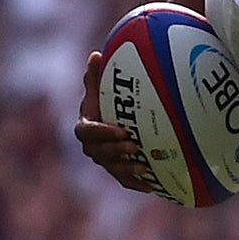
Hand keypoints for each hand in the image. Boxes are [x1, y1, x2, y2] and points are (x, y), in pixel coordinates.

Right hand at [74, 50, 154, 193]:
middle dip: (115, 150)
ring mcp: (105, 161)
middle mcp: (93, 146)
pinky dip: (136, 183)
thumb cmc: (108, 102)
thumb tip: (95, 55)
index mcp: (86, 126)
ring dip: (126, 168)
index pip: (87, 132)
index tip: (121, 130)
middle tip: (134, 145)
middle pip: (98, 153)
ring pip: (112, 168)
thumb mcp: (102, 89)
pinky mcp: (119, 172)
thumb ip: (96, 75)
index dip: (102, 133)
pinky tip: (151, 184)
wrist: (117, 122)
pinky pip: (125, 180)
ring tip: (144, 166)